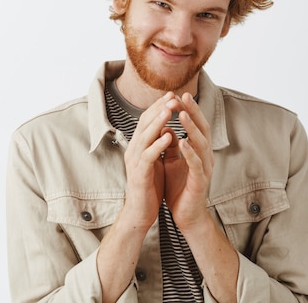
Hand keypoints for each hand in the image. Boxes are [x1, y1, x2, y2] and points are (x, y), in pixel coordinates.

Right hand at [121, 92, 180, 230]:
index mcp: (138, 146)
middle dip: (159, 108)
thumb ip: (159, 145)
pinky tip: (169, 137)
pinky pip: (148, 156)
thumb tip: (167, 128)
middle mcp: (134, 150)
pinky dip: (158, 145)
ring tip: (169, 110)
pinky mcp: (139, 174)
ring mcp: (135, 162)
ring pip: (145, 137)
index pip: (147, 120)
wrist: (140, 213)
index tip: (173, 94)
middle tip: (172, 95)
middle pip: (144, 123)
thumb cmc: (149, 186)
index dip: (159, 107)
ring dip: (158, 122)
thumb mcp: (156, 161)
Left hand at [163, 92, 213, 229]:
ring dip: (191, 128)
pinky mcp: (201, 181)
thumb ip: (170, 145)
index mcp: (198, 151)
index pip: (195, 125)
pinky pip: (196, 164)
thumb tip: (165, 126)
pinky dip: (190, 152)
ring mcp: (204, 168)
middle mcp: (205, 156)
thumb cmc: (179, 188)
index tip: (178, 94)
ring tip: (182, 113)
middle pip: (202, 129)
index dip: (189, 109)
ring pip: (201, 143)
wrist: (186, 216)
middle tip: (184, 95)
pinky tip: (182, 142)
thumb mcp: (171, 162)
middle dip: (193, 111)